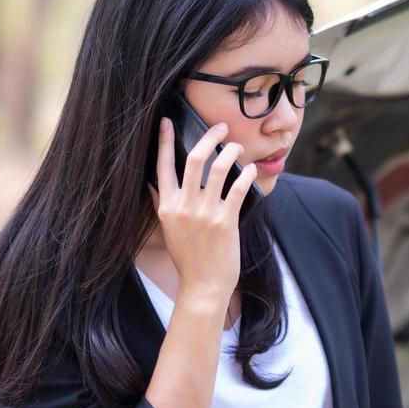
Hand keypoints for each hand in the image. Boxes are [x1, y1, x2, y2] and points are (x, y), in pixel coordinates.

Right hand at [154, 116, 256, 302]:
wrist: (203, 286)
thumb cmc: (189, 258)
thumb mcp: (169, 229)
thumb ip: (165, 204)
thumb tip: (158, 183)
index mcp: (167, 207)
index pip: (162, 166)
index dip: (164, 141)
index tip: (167, 121)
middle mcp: (183, 207)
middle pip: (194, 159)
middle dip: (209, 137)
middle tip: (221, 127)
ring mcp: (205, 214)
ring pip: (218, 169)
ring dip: (231, 152)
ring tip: (238, 147)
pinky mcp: (226, 222)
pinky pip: (238, 188)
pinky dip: (247, 174)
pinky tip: (251, 168)